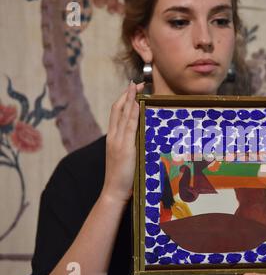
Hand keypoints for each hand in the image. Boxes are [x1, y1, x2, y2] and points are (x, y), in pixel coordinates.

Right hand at [101, 81, 143, 205]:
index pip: (116, 115)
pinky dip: (133, 113)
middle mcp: (114, 137)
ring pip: (123, 115)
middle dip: (126, 95)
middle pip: (118, 110)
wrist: (114, 191)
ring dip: (130, 99)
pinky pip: (129, 126)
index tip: (131, 90)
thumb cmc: (123, 179)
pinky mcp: (125, 147)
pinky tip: (137, 104)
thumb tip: (143, 140)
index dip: (123, 101)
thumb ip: (132, 148)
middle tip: (136, 83)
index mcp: (113, 139)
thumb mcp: (126, 159)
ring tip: (137, 87)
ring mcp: (118, 141)